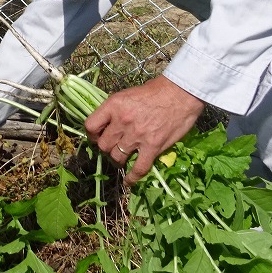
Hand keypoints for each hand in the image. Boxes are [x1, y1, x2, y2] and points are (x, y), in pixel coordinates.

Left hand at [84, 75, 203, 183]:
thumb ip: (115, 110)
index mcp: (114, 105)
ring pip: (117, 157)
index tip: (97, 137)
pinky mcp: (153, 147)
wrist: (180, 93)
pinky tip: (129, 181)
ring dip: (118, 159)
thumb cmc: (155, 91)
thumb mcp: (128, 94)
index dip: (92, 135)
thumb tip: (107, 123)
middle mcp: (122, 121)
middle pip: (103, 145)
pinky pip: (138, 169)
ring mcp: (137, 136)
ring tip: (123, 158)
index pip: (91, 126)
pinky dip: (132, 177)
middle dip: (106, 148)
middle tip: (113, 147)